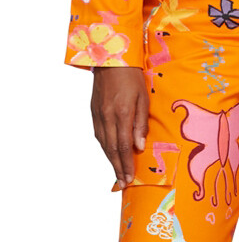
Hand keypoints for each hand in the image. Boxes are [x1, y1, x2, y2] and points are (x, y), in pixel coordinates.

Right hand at [91, 66, 149, 186]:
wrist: (109, 58)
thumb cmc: (131, 76)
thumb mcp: (143, 98)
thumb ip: (140, 123)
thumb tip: (139, 146)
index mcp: (122, 114)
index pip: (124, 146)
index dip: (126, 164)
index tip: (129, 178)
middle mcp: (107, 117)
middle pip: (112, 149)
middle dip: (117, 168)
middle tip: (121, 183)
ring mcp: (98, 115)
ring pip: (103, 144)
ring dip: (110, 160)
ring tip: (116, 173)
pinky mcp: (93, 111)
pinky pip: (98, 134)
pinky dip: (104, 147)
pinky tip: (109, 153)